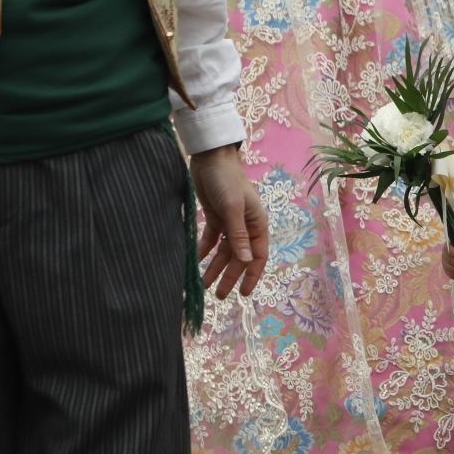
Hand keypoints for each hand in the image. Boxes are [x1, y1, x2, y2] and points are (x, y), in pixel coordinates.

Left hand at [192, 145, 267, 299]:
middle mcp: (246, 226)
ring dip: (215, 267)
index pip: (258, 256)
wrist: (211, 158)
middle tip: (218, 295)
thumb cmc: (227, 181)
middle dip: (229, 276)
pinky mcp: (215, 217)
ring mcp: (230, 223)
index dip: (251, 275)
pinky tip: (196, 262)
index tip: (243, 294)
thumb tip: (247, 261)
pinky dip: (204, 251)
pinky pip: (211, 240)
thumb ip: (238, 236)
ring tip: (203, 284)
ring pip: (224, 251)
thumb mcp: (234, 209)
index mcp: (257, 225)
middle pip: (239, 257)